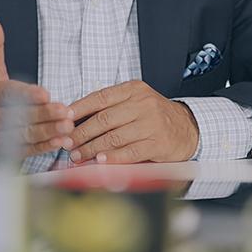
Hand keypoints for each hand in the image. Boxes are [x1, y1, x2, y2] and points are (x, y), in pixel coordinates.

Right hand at [0, 14, 74, 155]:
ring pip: (25, 135)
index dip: (25, 94)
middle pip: (19, 117)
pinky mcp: (5, 152)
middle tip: (66, 112)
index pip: (5, 94)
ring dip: (48, 132)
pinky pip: (27, 150)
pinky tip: (63, 141)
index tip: (45, 93)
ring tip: (68, 127)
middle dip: (44, 115)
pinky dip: (46, 147)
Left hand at [66, 80, 198, 164]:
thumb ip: (110, 107)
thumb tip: (75, 118)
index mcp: (133, 90)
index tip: (64, 119)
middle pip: (104, 119)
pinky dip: (113, 158)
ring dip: (92, 149)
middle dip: (81, 133)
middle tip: (67, 143)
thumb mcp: (134, 101)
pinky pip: (130, 152)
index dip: (79, 109)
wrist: (188, 127)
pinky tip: (100, 161)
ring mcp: (151, 124)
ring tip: (78, 156)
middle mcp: (142, 104)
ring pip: (114, 137)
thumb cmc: (153, 115)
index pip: (100, 97)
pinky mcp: (158, 143)